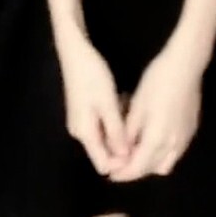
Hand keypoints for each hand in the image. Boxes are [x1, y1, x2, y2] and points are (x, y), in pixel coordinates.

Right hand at [57, 30, 133, 176]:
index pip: (103, 163)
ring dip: (120, 128)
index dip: (123, 164)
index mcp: (85, 133)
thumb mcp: (108, 104)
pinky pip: (103, 123)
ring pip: (106, 135)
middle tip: (138, 127)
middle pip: (106, 150)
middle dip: (124, 143)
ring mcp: (82, 122)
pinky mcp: (85, 111)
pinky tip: (123, 101)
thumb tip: (126, 158)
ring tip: (131, 109)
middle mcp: (80, 132)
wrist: (75, 53)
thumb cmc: (92, 77)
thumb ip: (116, 132)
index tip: (141, 150)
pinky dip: (115, 117)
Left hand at [107, 40, 202, 181]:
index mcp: (157, 139)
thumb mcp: (136, 106)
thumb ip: (128, 133)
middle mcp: (174, 145)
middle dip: (136, 170)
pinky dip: (163, 153)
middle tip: (122, 162)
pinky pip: (176, 152)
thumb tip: (120, 151)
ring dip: (151, 163)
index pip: (138, 168)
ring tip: (137, 150)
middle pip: (152, 169)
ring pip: (167, 163)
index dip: (123, 174)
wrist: (185, 65)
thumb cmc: (157, 82)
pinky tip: (154, 138)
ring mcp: (186, 138)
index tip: (112, 174)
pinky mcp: (191, 129)